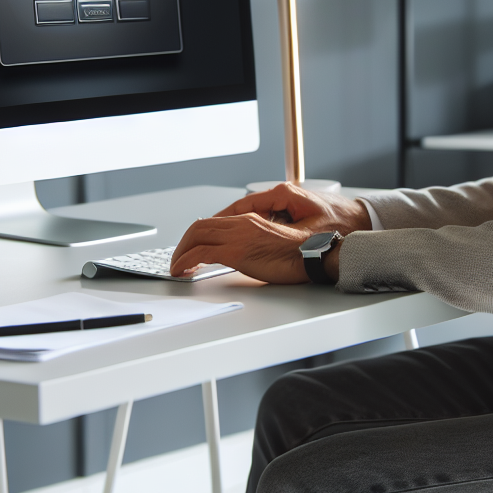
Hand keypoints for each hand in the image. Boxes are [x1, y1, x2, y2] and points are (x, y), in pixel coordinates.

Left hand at [171, 213, 311, 283]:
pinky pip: (200, 253)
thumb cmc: (302, 254)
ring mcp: (238, 235)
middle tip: (178, 258)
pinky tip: (182, 272)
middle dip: (183, 243)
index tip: (193, 248)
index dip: (198, 234)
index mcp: (252, 220)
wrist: (315, 256)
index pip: (215, 221)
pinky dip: (185, 261)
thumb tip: (242, 258)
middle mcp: (242, 223)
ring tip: (177, 266)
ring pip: (196, 235)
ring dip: (180, 251)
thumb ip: (254, 245)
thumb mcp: (273, 244)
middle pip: (200, 226)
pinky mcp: (236, 251)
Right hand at [214, 183, 371, 234]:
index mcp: (285, 194)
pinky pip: (266, 220)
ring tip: (224, 243)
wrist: (364, 221)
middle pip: (245, 209)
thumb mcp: (309, 233)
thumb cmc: (343, 224)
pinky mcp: (293, 212)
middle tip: (206, 238)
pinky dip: (254, 230)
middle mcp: (284, 195)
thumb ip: (283, 236)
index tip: (207, 228)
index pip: (244, 204)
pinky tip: (248, 244)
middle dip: (225, 224)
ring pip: (254, 215)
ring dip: (239, 228)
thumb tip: (260, 241)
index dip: (223, 218)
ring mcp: (288, 203)